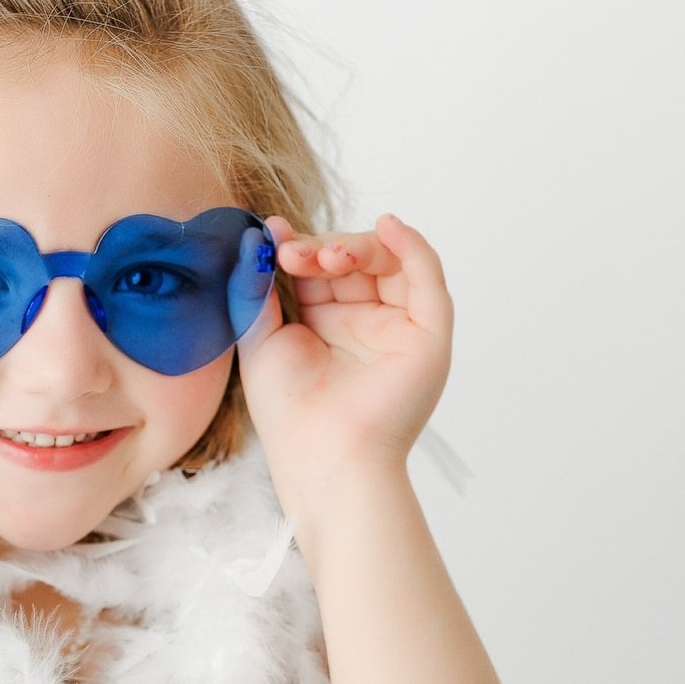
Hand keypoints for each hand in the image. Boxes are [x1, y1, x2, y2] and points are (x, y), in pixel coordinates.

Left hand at [235, 213, 452, 515]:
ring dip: (358, 246)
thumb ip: (255, 290)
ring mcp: (399, 328)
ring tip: (327, 256)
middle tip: (293, 256)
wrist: (322, 457)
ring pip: (390, 262)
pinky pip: (428, 279)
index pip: (319, 270)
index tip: (272, 237)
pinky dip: (413, 247)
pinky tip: (388, 226)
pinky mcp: (428, 335)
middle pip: (354, 261)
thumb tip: (255, 238)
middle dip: (323, 248)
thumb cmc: (289, 413)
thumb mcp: (259, 339)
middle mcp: (366, 323)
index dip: (299, 249)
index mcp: (327, 326)